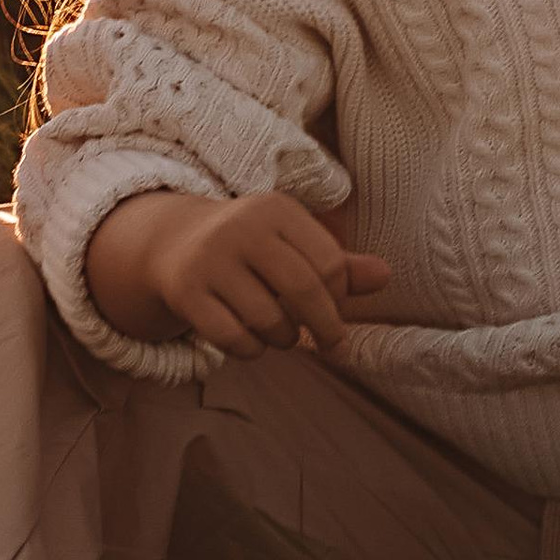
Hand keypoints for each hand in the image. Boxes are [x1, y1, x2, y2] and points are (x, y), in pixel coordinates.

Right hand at [84, 188, 392, 358]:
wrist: (173, 244)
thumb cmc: (251, 250)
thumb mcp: (292, 245)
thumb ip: (339, 263)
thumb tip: (386, 276)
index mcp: (275, 209)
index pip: (329, 262)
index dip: (341, 298)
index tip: (340, 313)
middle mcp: (241, 227)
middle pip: (304, 290)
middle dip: (327, 327)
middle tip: (335, 345)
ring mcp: (210, 259)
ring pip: (270, 320)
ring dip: (286, 339)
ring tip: (282, 332)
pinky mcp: (185, 292)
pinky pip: (235, 339)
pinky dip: (252, 350)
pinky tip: (252, 341)